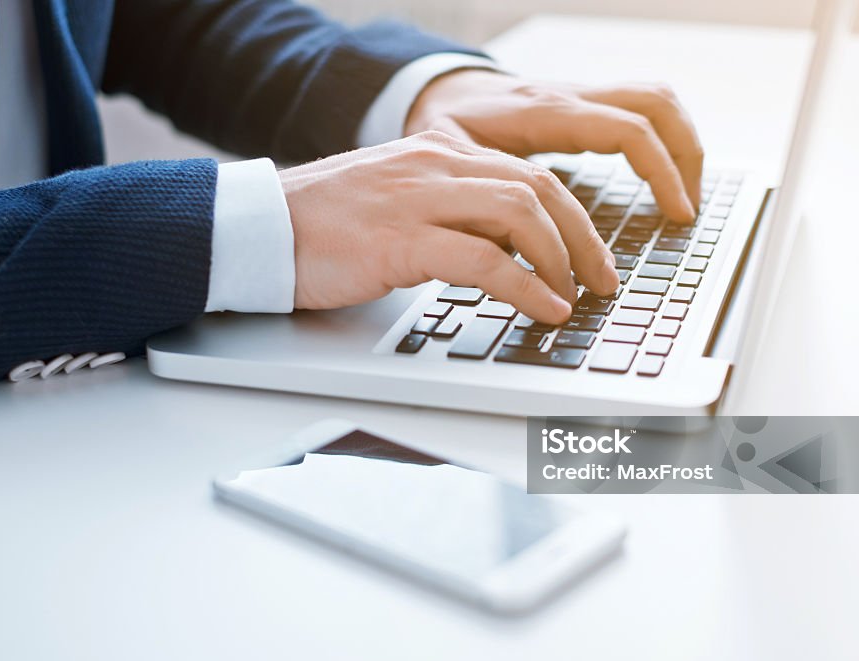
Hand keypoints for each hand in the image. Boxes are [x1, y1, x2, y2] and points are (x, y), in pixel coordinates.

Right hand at [280, 132, 620, 324]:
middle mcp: (435, 165)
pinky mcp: (400, 239)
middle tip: (602, 279)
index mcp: (437, 153)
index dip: (573, 217)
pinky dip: (525, 287)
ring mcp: (418, 198)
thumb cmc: (322, 227)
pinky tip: (544, 309)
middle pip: (539, 189)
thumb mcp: (398, 205)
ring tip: (575, 298)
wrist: (257, 228)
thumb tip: (505, 255)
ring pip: (521, 213)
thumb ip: (450, 216)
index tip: (592, 255)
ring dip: (562, 259)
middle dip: (583, 237)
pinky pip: (483, 258)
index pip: (528, 173)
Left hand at [405, 70, 702, 223]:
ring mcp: (579, 98)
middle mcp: (569, 97)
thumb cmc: (442, 127)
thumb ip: (489, 200)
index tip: (677, 215)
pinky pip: (638, 109)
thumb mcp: (454, 165)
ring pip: (654, 99)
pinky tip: (659, 178)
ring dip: (680, 144)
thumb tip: (524, 254)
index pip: (627, 130)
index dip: (662, 172)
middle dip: (686, 156)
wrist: (436, 91)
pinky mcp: (582, 107)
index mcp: (543, 112)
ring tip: (684, 197)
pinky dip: (660, 140)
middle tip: (687, 211)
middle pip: (656, 104)